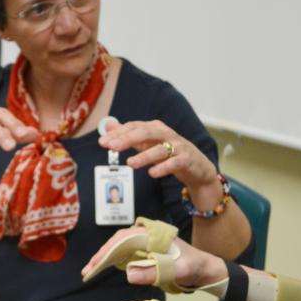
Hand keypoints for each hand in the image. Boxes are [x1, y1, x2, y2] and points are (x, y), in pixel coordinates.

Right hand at [82, 226, 226, 288]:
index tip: (96, 263)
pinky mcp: (145, 251)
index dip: (108, 250)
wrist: (206, 270)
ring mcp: (145, 243)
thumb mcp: (177, 270)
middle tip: (87, 271)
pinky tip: (103, 269)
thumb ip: (154, 272)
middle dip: (101, 255)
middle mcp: (146, 235)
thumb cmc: (195, 267)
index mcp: (153, 233)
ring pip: (119, 247)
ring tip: (90, 271)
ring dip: (104, 258)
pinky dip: (113, 262)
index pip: (124, 238)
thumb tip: (128, 275)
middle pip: (118, 241)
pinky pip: (124, 254)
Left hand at [98, 119, 216, 193]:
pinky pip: (174, 163)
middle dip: (128, 139)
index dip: (118, 133)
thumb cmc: (169, 154)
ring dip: (144, 156)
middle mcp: (166, 134)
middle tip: (112, 147)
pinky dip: (163, 167)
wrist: (197, 168)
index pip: (134, 127)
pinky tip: (152, 173)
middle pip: (146, 133)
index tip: (102, 142)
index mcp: (155, 128)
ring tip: (130, 163)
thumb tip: (108, 126)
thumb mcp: (147, 144)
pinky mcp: (187, 160)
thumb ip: (128, 136)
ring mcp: (178, 146)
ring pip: (160, 149)